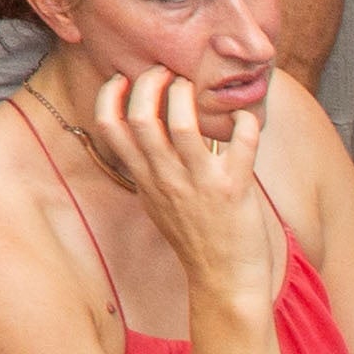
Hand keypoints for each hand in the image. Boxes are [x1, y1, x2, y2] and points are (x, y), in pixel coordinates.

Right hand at [87, 67, 278, 314]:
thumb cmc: (193, 239)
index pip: (109, 127)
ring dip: (189, 95)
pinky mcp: (234, 188)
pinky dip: (244, 122)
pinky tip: (244, 118)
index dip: (110, 95)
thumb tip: (142, 131)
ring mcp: (199, 183)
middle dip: (151, 83)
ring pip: (184, 124)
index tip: (123, 79)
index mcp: (145, 178)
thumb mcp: (156, 203)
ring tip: (196, 88)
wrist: (225, 281)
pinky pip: (240, 143)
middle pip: (143, 117)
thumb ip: (148, 168)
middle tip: (165, 72)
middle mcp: (166, 178)